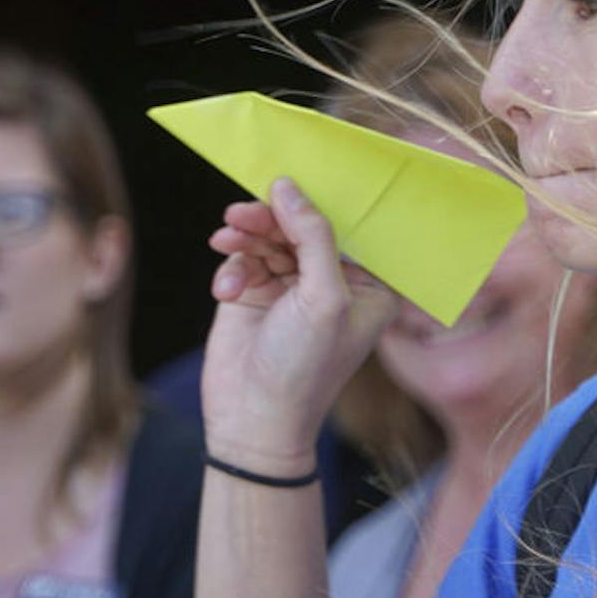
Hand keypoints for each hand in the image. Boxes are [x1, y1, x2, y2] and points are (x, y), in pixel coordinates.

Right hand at [201, 178, 397, 471]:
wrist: (252, 419)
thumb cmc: (303, 367)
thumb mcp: (322, 297)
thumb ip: (312, 236)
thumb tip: (287, 186)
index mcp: (370, 286)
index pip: (350, 228)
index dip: (322, 202)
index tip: (291, 178)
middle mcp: (334, 283)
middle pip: (303, 227)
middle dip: (272, 218)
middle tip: (241, 213)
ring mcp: (293, 288)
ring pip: (270, 238)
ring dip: (247, 236)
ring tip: (227, 238)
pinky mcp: (256, 295)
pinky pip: (245, 259)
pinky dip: (233, 266)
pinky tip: (226, 288)